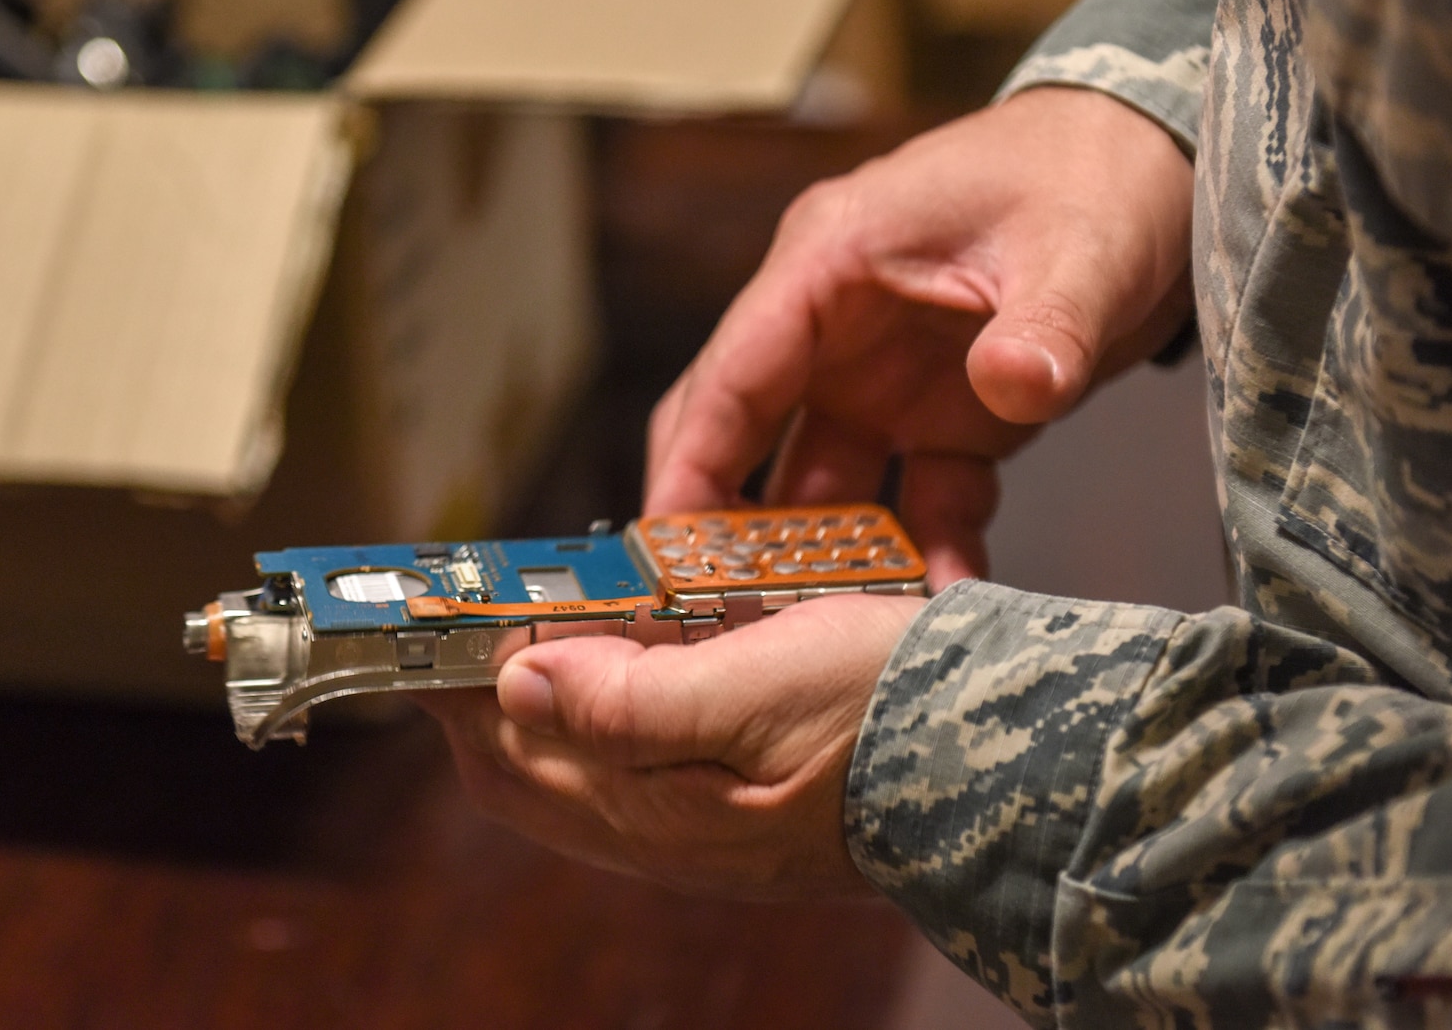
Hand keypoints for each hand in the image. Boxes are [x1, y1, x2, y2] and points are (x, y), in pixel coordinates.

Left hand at [418, 594, 925, 899]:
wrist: (1015, 757)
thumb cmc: (895, 710)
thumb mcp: (756, 685)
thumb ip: (627, 697)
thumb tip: (517, 684)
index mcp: (659, 812)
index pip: (504, 754)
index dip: (457, 684)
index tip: (436, 617)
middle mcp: (669, 839)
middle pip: (526, 770)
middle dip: (489, 695)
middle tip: (492, 611)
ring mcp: (703, 835)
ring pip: (577, 770)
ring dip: (549, 700)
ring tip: (556, 623)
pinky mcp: (739, 818)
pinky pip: (636, 771)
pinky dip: (609, 713)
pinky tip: (637, 661)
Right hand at [646, 87, 1195, 583]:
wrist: (1160, 162)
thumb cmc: (1095, 171)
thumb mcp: (1078, 246)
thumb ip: (1045, 324)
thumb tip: (1014, 385)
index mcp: (830, 260)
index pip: (733, 372)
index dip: (691, 464)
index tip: (661, 547)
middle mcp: (833, 323)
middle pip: (742, 433)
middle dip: (723, 523)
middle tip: (713, 609)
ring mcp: (877, 373)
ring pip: (813, 479)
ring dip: (815, 553)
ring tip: (816, 631)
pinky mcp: (935, 413)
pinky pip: (908, 496)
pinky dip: (920, 548)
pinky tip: (940, 602)